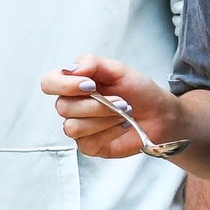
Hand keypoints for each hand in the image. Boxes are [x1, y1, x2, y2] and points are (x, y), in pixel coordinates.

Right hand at [41, 54, 183, 159]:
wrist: (160, 114)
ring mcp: (80, 127)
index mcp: (75, 84)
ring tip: (124, 113)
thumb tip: (71, 69)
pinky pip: (87, 143)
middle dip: (95, 104)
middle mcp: (73, 105)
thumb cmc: (139, 91)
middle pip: (62, 107)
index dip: (64, 85)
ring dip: (104, 118)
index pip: (49, 82)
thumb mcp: (119, 70)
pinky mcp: (90, 146)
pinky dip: (109, 132)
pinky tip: (122, 126)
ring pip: (73, 127)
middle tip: (121, 100)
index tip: (91, 85)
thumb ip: (93, 63)